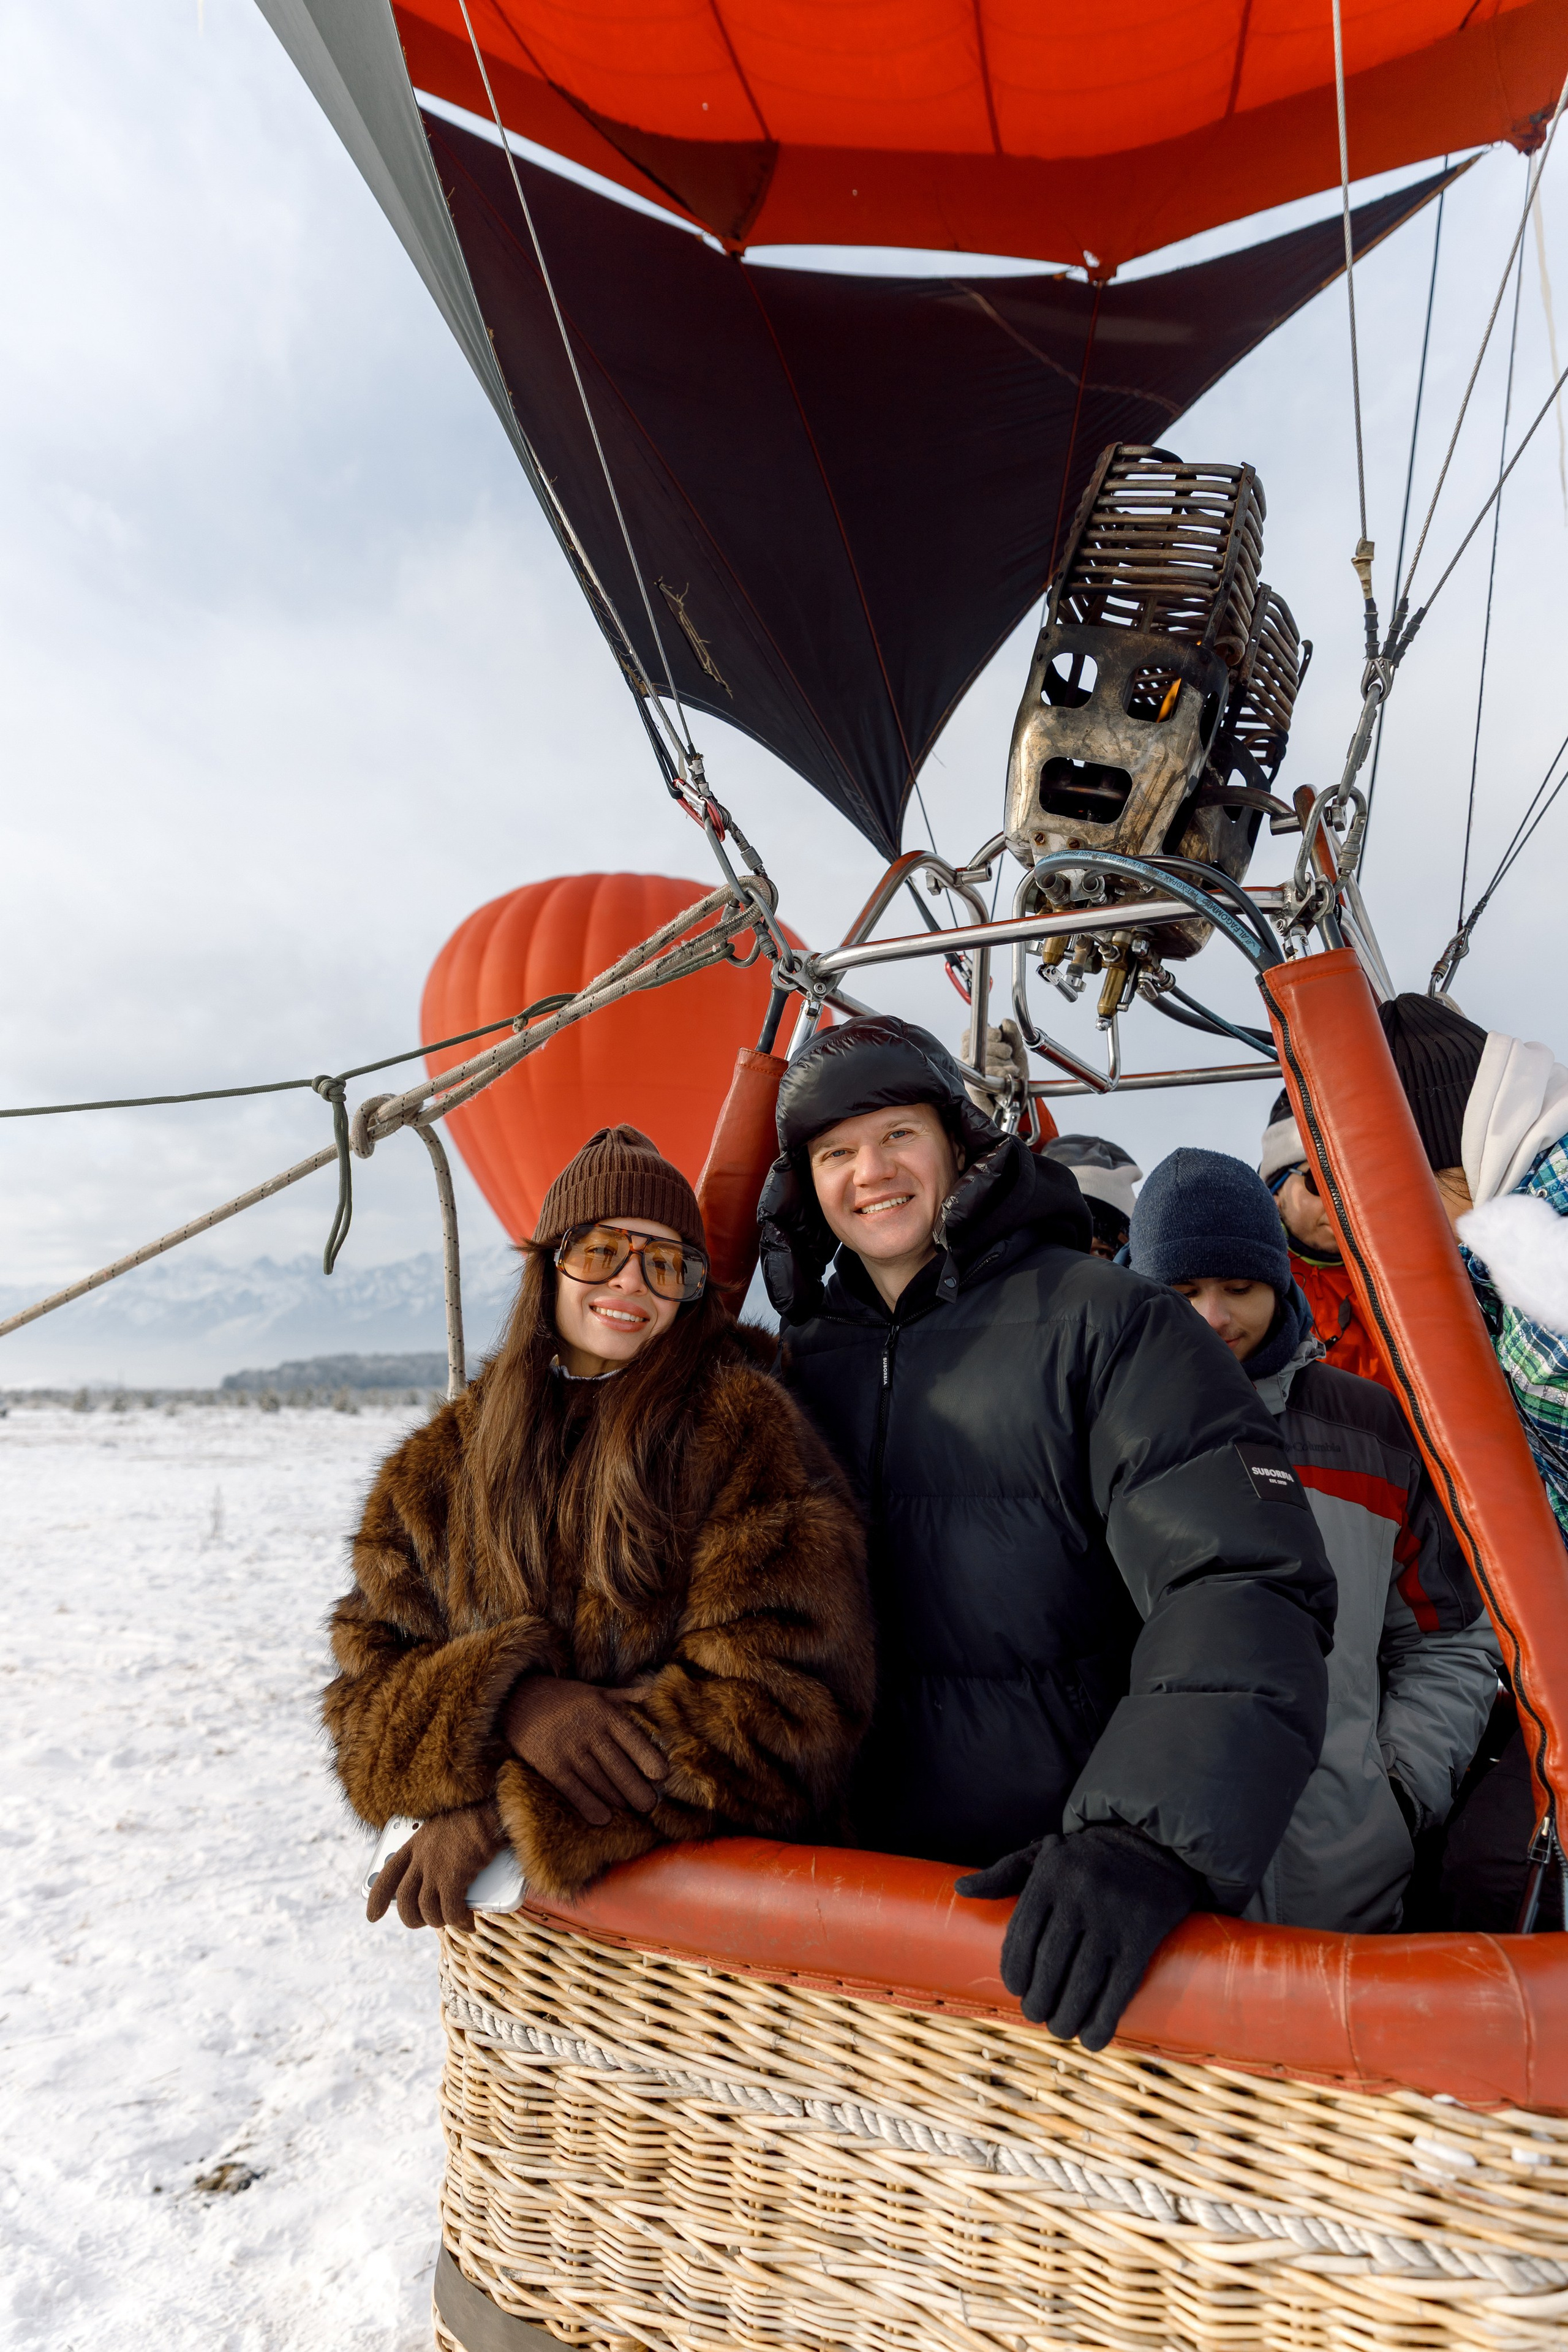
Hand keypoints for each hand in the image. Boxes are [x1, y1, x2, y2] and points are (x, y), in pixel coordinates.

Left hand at [366, 1799, 502, 1932]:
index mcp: (415, 1843)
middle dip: (411, 1918)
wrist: (491, 1811)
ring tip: (453, 1921)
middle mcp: (421, 1857)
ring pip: (427, 1910)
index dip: (377, 1898)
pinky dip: (459, 1922)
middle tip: (421, 1923)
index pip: (388, 1874)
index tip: (372, 1916)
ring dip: (439, 1921)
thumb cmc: (473, 1818)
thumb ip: (434, 1853)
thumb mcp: (443, 1832)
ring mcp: (435, 1868)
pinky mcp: (453, 1877)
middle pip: (405, 1899)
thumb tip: (439, 1883)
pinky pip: (451, 1912)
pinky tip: (468, 1923)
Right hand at [502, 1675, 667, 1825]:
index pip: (631, 1737)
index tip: (662, 1775)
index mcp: (603, 1712)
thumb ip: (625, 1696)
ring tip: (632, 1810)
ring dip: (616, 1799)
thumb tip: (654, 1691)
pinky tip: (603, 1818)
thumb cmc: (565, 1698)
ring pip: (598, 1780)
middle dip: (636, 1788)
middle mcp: (588, 1731)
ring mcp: (568, 1749)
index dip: (647, 1757)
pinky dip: (588, 1805)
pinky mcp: (550, 1765)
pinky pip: (572, 1789)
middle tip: (650, 1805)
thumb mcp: (596, 1691)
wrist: (519, 1699)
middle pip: (617, 1765)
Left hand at [955, 1825, 1198, 2050]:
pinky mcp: (1142, 1935)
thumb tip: (961, 1891)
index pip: (1021, 1935)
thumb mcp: (1045, 1854)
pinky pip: (1119, 1987)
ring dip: (1067, 2017)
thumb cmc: (1088, 1857)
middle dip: (1038, 2000)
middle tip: (1036, 2014)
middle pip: (1049, 1964)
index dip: (1014, 1971)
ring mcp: (1112, 1916)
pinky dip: (1104, 2020)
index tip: (1015, 1991)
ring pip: (1082, 1981)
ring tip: (1060, 2028)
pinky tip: (1093, 2039)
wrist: (1153, 1844)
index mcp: (1050, 1875)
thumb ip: (1004, 1873)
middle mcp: (1079, 1894)